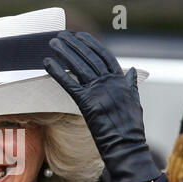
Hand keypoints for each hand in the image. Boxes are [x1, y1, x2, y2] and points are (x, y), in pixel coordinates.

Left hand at [43, 30, 160, 181]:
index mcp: (120, 81)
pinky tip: (48, 63)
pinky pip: (68, 84)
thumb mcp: (134, 101)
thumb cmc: (129, 127)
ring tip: (53, 43)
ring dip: (64, 53)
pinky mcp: (86, 102)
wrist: (125, 145)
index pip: (104, 56)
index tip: (80, 36)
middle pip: (88, 58)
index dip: (91, 45)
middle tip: (61, 36)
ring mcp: (98, 91)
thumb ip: (130, 85)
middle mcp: (109, 82)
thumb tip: (131, 71)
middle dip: (73, 45)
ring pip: (78, 66)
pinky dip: (57, 72)